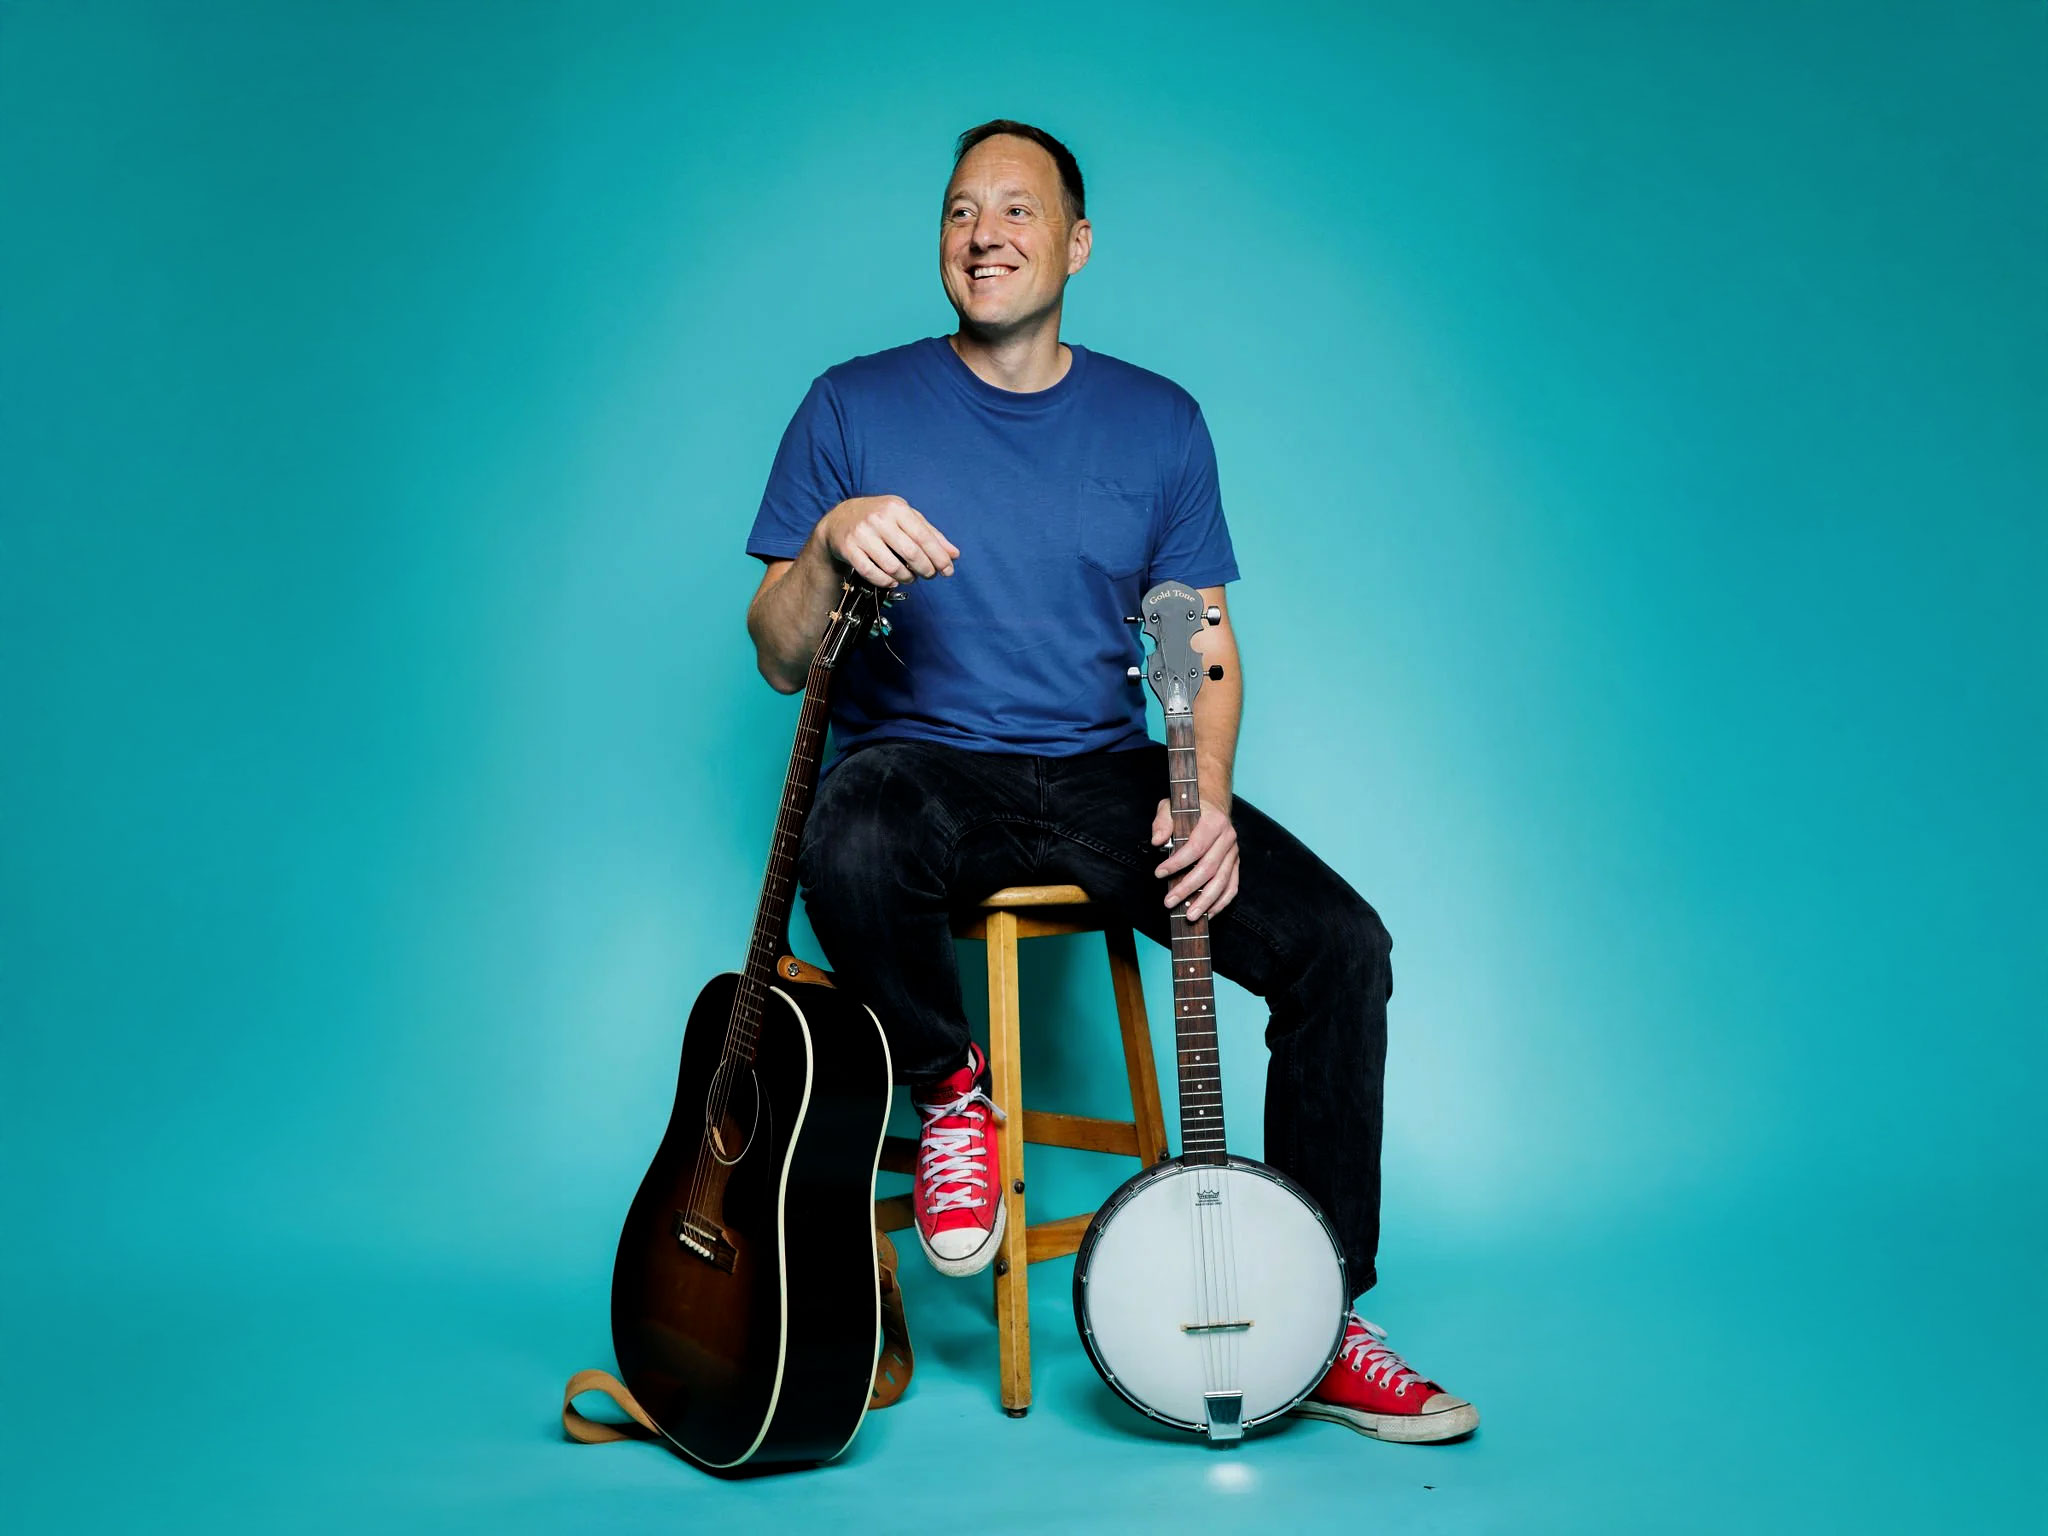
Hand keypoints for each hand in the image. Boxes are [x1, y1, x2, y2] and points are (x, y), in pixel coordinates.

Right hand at [819, 495, 958, 587]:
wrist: (839, 520)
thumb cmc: (879, 518)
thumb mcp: (905, 518)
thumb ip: (930, 534)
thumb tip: (954, 554)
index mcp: (896, 508)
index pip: (924, 537)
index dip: (939, 557)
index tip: (947, 570)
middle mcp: (879, 519)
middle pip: (911, 553)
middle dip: (925, 569)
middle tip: (929, 575)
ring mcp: (862, 534)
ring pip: (892, 566)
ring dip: (907, 577)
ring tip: (910, 577)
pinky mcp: (849, 549)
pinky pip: (872, 573)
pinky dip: (886, 581)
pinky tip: (892, 580)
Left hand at [1151, 797, 1239, 920]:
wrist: (1213, 805)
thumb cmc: (1190, 809)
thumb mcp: (1171, 807)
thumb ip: (1163, 822)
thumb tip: (1157, 841)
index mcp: (1214, 822)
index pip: (1196, 846)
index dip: (1177, 863)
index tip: (1159, 873)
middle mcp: (1228, 838)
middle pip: (1209, 868)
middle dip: (1188, 888)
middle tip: (1169, 902)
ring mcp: (1234, 853)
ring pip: (1222, 882)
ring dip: (1205, 901)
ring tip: (1190, 916)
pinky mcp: (1236, 865)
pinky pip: (1232, 887)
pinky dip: (1221, 903)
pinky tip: (1208, 913)